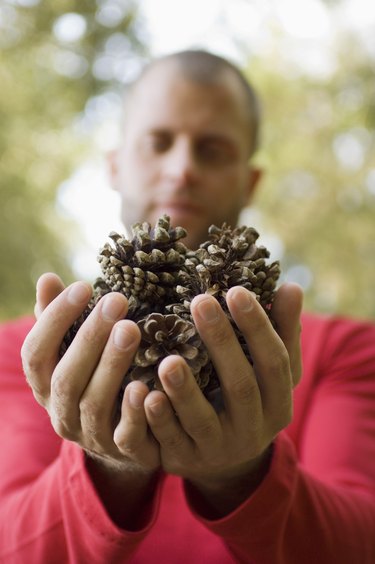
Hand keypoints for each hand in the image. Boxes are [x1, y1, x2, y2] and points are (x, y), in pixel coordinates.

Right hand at [22, 273, 159, 473]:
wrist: (118, 438)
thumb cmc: (93, 380)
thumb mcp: (73, 353)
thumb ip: (59, 320)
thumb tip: (47, 278)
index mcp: (45, 386)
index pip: (36, 353)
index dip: (54, 320)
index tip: (83, 286)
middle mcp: (61, 413)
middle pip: (66, 377)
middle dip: (89, 338)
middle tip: (117, 301)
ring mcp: (90, 436)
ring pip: (93, 404)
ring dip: (112, 366)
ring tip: (132, 328)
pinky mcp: (123, 452)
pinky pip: (126, 436)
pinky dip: (135, 412)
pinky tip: (148, 385)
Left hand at [142, 283, 302, 514]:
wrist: (228, 462)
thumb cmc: (250, 397)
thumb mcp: (271, 372)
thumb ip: (282, 332)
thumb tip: (291, 287)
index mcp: (278, 402)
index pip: (275, 361)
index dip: (257, 327)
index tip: (236, 290)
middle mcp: (253, 429)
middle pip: (240, 386)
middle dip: (222, 343)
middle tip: (201, 302)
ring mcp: (217, 449)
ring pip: (202, 420)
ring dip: (185, 390)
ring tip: (169, 359)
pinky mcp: (184, 460)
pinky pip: (169, 442)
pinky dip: (158, 420)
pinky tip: (146, 395)